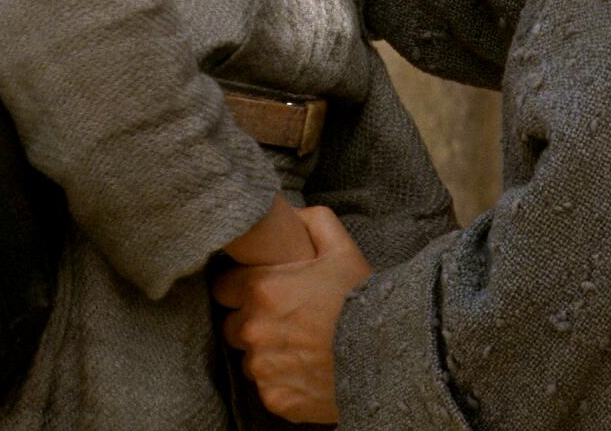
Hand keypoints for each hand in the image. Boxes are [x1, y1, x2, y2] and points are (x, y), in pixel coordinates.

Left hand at [211, 205, 372, 423]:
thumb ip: (312, 221)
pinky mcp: (275, 398)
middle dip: (251, 320)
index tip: (261, 290)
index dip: (242, 287)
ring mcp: (263, 368)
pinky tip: (306, 369)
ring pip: (248, 359)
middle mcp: (254, 330)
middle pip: (231, 325)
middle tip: (284, 318)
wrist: (387, 354)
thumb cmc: (363, 299)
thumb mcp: (343, 249)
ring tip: (299, 346)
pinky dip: (281, 381)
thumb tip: (291, 212)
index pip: (223, 287)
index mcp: (262, 289)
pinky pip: (267, 388)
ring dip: (265, 352)